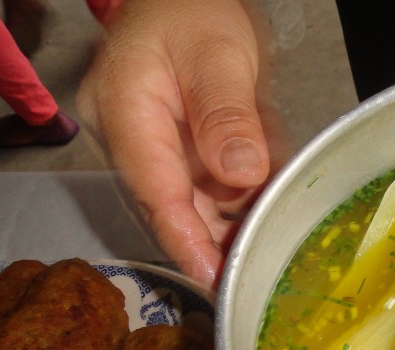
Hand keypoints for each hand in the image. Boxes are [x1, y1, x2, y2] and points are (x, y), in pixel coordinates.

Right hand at [77, 0, 269, 286]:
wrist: (180, 2)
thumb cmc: (191, 14)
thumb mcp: (218, 55)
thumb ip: (228, 114)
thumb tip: (241, 173)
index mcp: (125, 111)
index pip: (155, 190)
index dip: (186, 240)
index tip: (215, 277)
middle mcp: (129, 142)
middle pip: (172, 209)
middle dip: (215, 244)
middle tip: (256, 274)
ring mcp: (150, 153)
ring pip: (192, 207)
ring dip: (231, 229)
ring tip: (268, 251)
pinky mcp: (173, 159)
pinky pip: (206, 194)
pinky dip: (237, 207)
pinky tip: (265, 219)